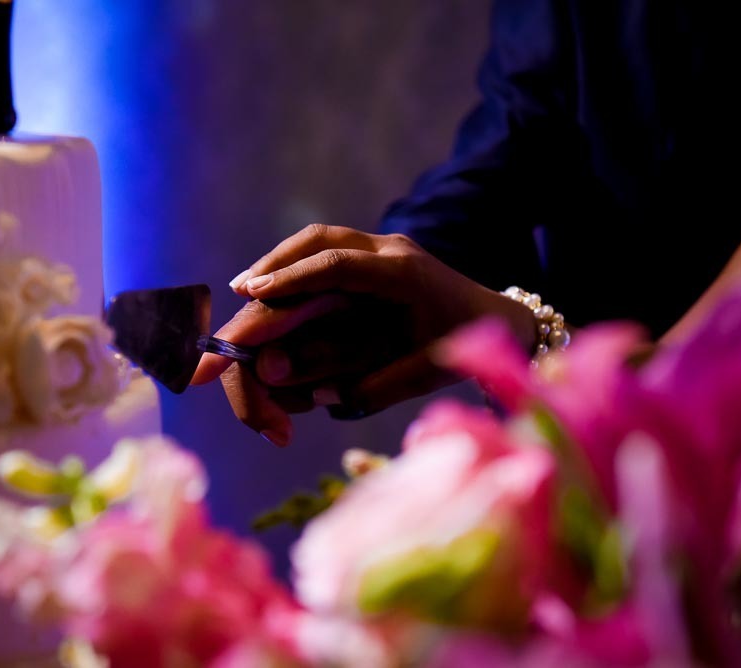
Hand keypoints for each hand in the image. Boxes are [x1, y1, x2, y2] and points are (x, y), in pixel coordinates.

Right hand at [191, 224, 536, 444]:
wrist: (503, 319)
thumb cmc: (467, 347)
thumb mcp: (428, 372)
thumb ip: (375, 385)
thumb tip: (313, 395)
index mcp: (406, 274)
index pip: (337, 265)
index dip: (291, 279)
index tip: (252, 295)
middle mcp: (391, 250)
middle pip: (320, 241)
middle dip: (273, 268)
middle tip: (237, 295)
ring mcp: (384, 247)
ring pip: (319, 238)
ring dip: (279, 261)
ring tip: (245, 291)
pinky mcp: (377, 254)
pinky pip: (327, 248)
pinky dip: (295, 263)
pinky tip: (273, 286)